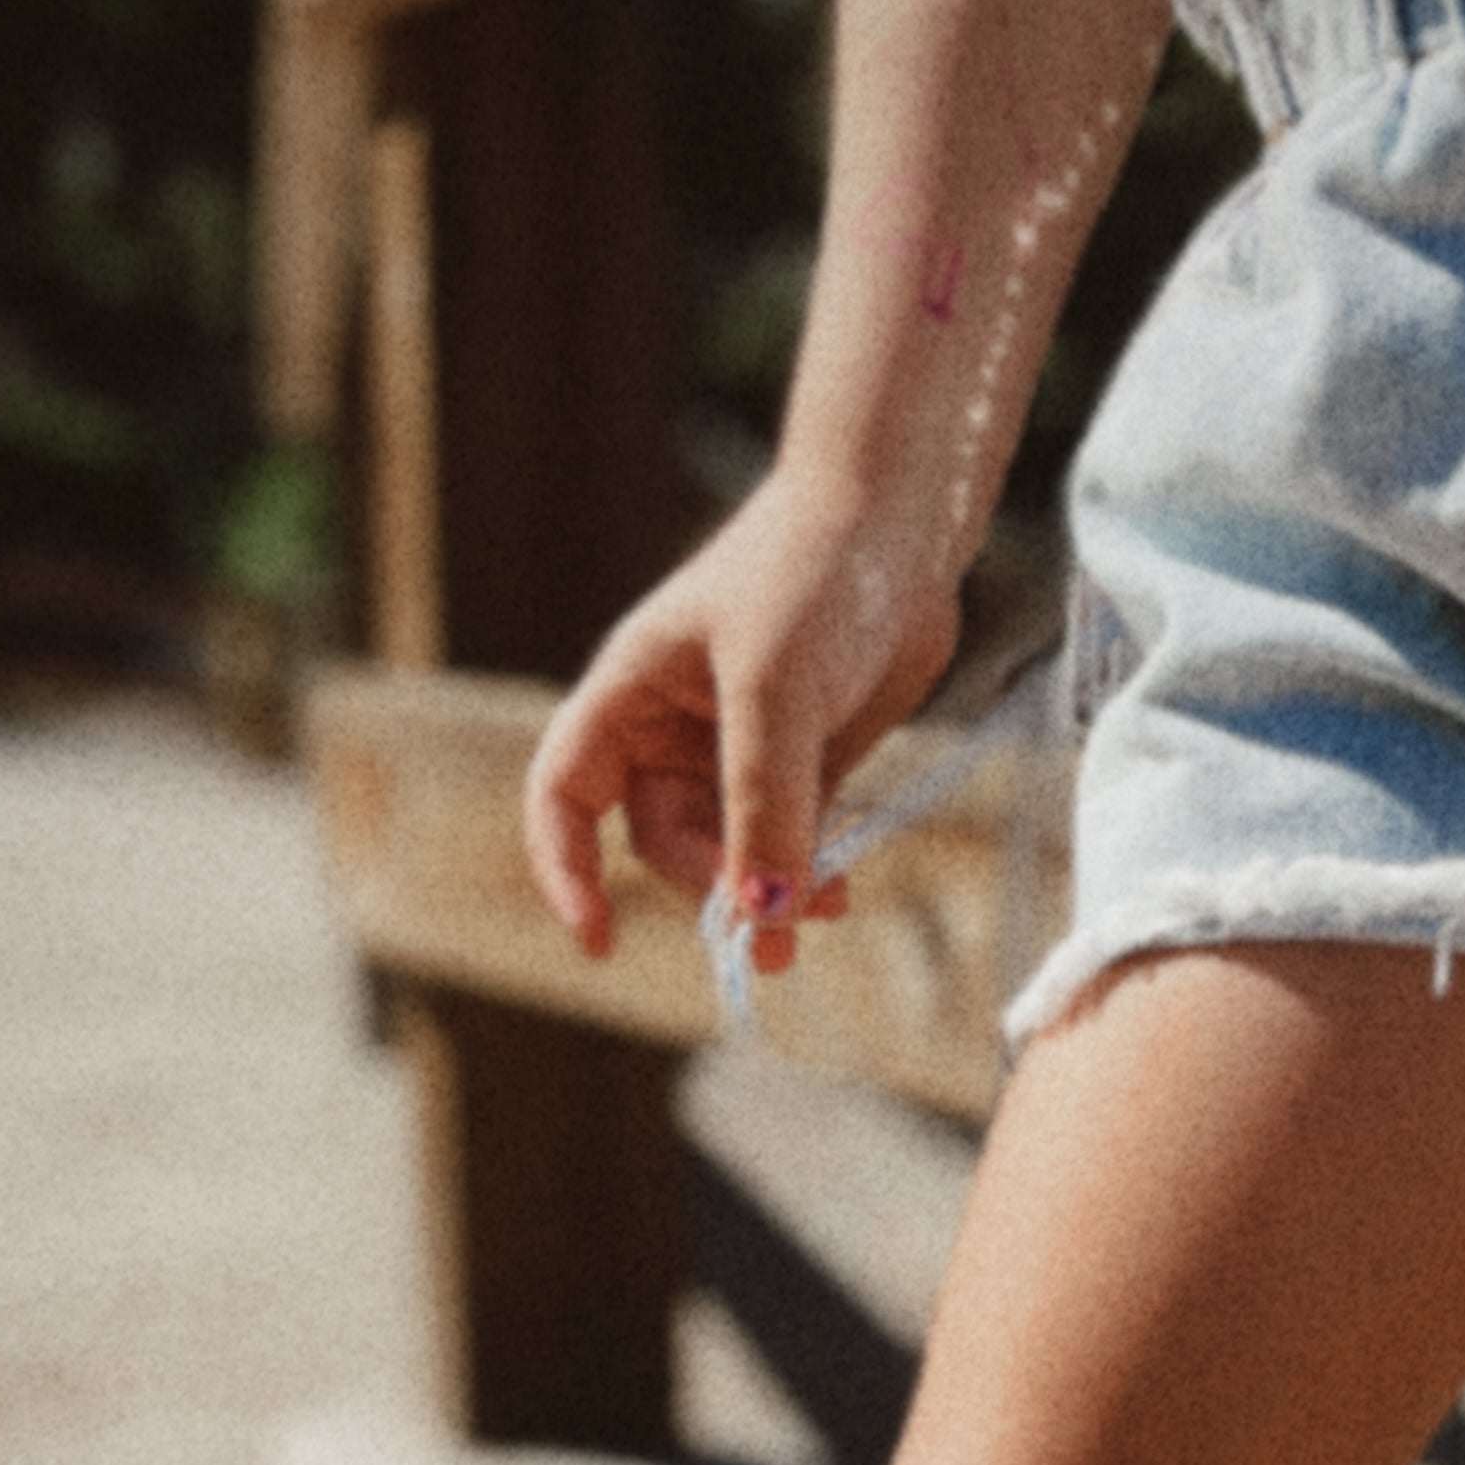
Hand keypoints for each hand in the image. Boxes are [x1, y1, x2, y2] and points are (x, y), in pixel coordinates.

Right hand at [522, 462, 961, 971]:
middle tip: (778, 914)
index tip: (601, 941)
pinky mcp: (805, 761)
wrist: (901, 523)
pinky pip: (790, 840)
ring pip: (733, 852)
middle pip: (663, 841)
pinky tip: (843, 876)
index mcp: (630, 692)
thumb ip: (764, 806)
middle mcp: (673, 726)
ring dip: (771, 890)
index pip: (564, 794)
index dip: (565, 868)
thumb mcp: (774, 692)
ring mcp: (741, 748)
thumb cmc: (812, 574)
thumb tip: (760, 914)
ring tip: (831, 904)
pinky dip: (809, 869)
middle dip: (713, 885)